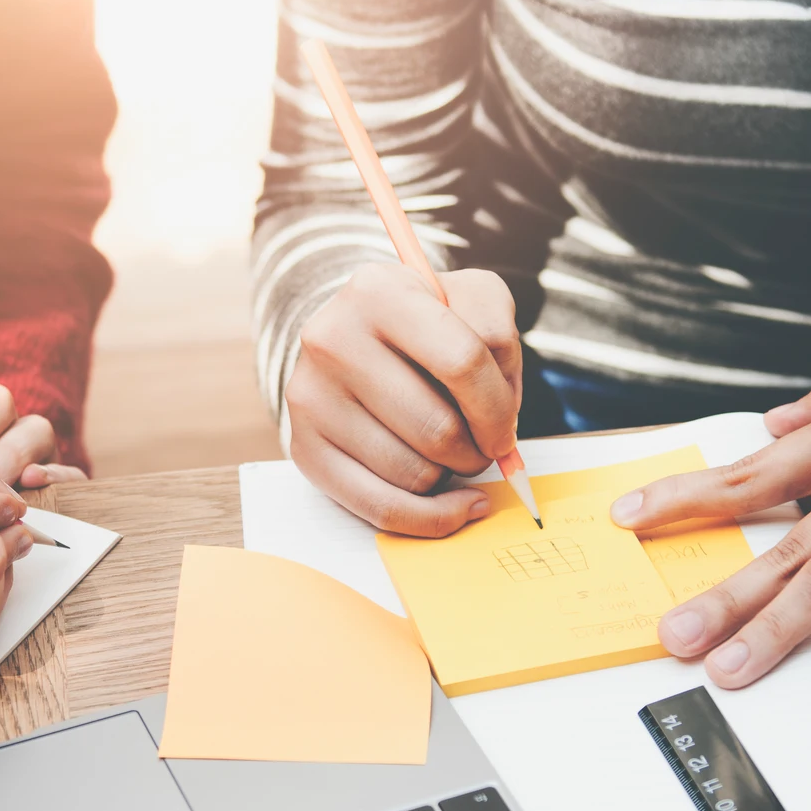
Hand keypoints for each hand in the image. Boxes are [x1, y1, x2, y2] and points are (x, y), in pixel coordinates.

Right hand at [286, 263, 523, 536]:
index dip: (500, 408)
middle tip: (479, 444)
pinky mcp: (304, 448)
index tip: (506, 429)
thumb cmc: (425, 326)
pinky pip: (382, 509)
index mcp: (377, 292)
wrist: (352, 341)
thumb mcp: (470, 298)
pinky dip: (431, 518)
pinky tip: (454, 504)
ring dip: (449, 475)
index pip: (463, 362)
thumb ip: (498, 335)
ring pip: (414, 474)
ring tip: (445, 449)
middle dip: (477, 449)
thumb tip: (499, 420)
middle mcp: (331, 339)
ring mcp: (310, 398)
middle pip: (438, 429)